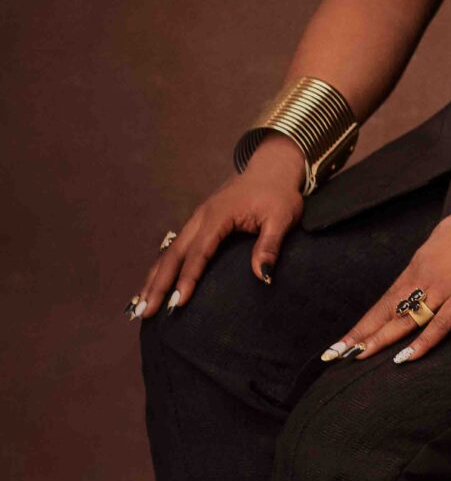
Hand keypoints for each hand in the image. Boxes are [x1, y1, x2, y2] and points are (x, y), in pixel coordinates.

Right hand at [130, 139, 306, 319]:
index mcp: (218, 216)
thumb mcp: (282, 218)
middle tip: (145, 312)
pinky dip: (162, 267)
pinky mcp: (198, 224)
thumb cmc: (278, 194)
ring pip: (169, 252)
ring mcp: (196, 220)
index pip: (198, 253)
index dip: (187, 278)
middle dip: (158, 284)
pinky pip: (175, 247)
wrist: (272, 169)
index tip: (177, 302)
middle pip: (174, 254)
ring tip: (140, 305)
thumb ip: (270, 245)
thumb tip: (262, 275)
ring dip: (154, 278)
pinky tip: (154, 284)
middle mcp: (200, 218)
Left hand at [323, 201, 450, 365]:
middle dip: (362, 334)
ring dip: (382, 339)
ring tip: (359, 356)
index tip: (346, 338)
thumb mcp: (441, 238)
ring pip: (407, 319)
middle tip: (337, 353)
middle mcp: (425, 278)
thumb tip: (420, 270)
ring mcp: (444, 288)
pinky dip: (424, 342)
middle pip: (388, 311)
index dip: (365, 322)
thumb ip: (428, 259)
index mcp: (418, 265)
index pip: (385, 299)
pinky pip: (442, 324)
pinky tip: (407, 357)